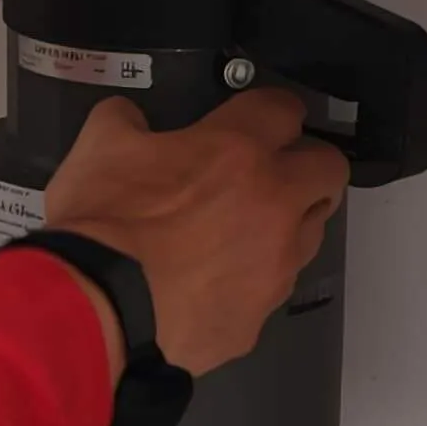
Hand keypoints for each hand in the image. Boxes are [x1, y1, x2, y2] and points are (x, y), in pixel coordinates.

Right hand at [44, 90, 348, 376]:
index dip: (270, 109)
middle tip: (269, 170)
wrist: (97, 309)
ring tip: (239, 230)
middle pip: (329, 169)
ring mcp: (275, 265)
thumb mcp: (99, 145)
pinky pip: (273, 288)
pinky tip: (213, 280)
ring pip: (313, 231)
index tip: (257, 118)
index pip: (284, 109)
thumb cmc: (102, 222)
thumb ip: (125, 120)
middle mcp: (275, 204)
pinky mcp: (259, 316)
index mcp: (239, 151)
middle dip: (305, 164)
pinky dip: (252, 278)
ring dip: (288, 223)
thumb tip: (130, 120)